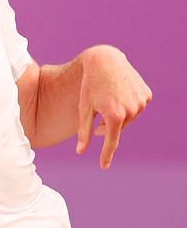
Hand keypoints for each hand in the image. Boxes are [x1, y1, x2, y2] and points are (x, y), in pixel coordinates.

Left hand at [75, 46, 151, 168]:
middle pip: (117, 128)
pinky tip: (119, 93)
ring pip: (128, 119)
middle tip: (97, 116)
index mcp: (114, 115)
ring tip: (108, 100)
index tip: (104, 166)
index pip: (111, 141)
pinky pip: (136, 107)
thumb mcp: (84, 108)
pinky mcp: (147, 95)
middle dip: (106, 126)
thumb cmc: (89, 85)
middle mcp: (132, 110)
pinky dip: (127, 105)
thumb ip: (83, 131)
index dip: (106, 155)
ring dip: (117, 115)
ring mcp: (141, 102)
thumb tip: (80, 151)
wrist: (105, 60)